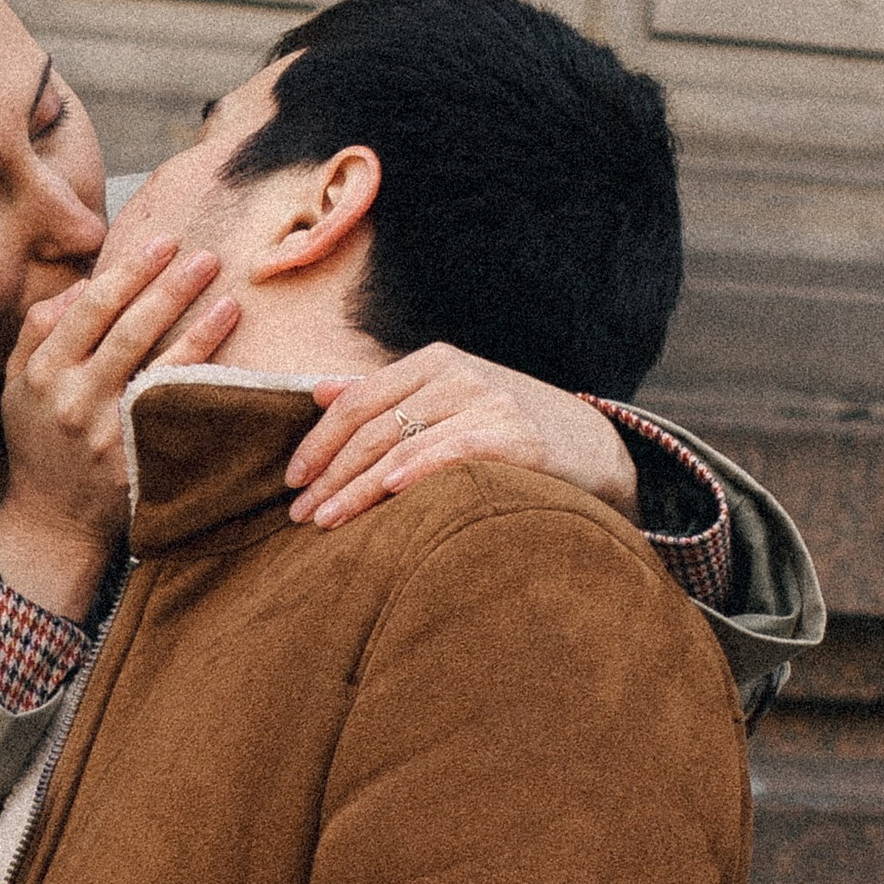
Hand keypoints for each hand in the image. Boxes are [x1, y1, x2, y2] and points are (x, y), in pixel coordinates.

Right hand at [0, 246, 240, 618]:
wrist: (53, 518)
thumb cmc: (39, 440)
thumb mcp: (18, 383)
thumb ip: (39, 330)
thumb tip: (80, 284)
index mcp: (45, 373)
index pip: (91, 309)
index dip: (129, 272)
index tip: (162, 243)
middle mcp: (76, 401)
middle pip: (129, 333)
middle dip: (169, 290)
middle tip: (205, 257)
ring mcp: (110, 435)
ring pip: (160, 372)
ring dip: (199, 333)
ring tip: (229, 300)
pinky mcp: (140, 462)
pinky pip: (178, 415)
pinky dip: (203, 385)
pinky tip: (230, 361)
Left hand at [286, 347, 640, 531]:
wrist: (591, 444)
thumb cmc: (506, 427)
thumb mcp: (447, 398)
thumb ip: (386, 393)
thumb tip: (319, 391)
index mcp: (433, 362)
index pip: (357, 400)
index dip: (319, 440)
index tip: (292, 480)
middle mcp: (458, 374)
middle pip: (373, 426)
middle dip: (330, 473)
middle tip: (299, 514)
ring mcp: (489, 402)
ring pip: (404, 444)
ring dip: (358, 487)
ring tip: (327, 521)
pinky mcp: (518, 436)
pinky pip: (456, 451)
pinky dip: (420, 470)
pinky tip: (391, 492)